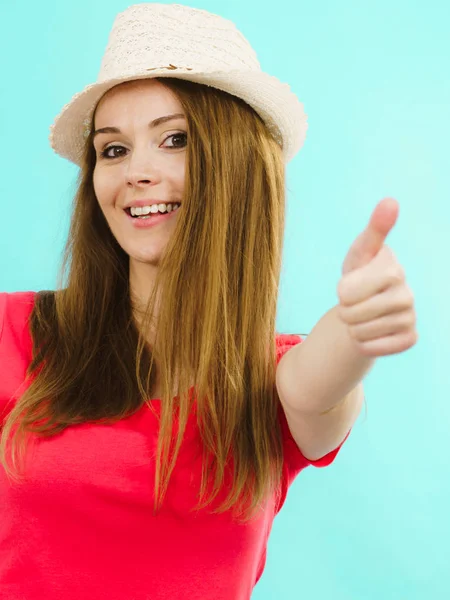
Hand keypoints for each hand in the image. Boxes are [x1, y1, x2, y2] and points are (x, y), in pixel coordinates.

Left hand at [337, 197, 417, 357]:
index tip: (352, 284)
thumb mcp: (360, 253)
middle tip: (356, 303)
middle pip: (351, 314)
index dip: (342, 291)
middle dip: (345, 311)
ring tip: (363, 316)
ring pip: (360, 333)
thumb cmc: (361, 274)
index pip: (346, 292)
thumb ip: (374, 229)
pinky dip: (364, 344)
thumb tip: (391, 201)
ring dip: (354, 328)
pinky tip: (372, 331)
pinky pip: (372, 349)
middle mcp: (407, 292)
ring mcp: (410, 317)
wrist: (368, 308)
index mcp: (392, 268)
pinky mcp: (409, 338)